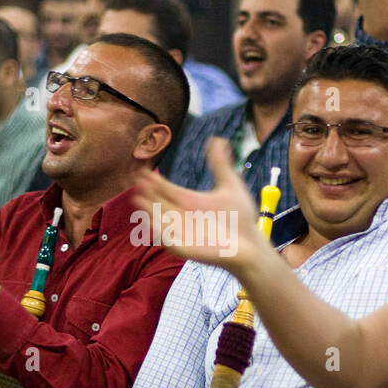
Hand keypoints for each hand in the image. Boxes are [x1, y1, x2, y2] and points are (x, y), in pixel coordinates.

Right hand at [133, 138, 264, 272]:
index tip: (145, 170)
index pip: (167, 188)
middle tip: (135, 179)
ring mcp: (182, 232)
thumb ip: (221, 164)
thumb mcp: (230, 185)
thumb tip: (218, 138)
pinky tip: (151, 222)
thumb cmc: (240, 218)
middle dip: (147, 192)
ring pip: (160, 220)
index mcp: (189, 201)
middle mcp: (182, 215)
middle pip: (159, 202)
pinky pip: (168, 240)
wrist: (251, 245)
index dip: (156, 180)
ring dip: (149, 211)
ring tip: (138, 199)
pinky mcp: (186, 248)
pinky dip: (159, 232)